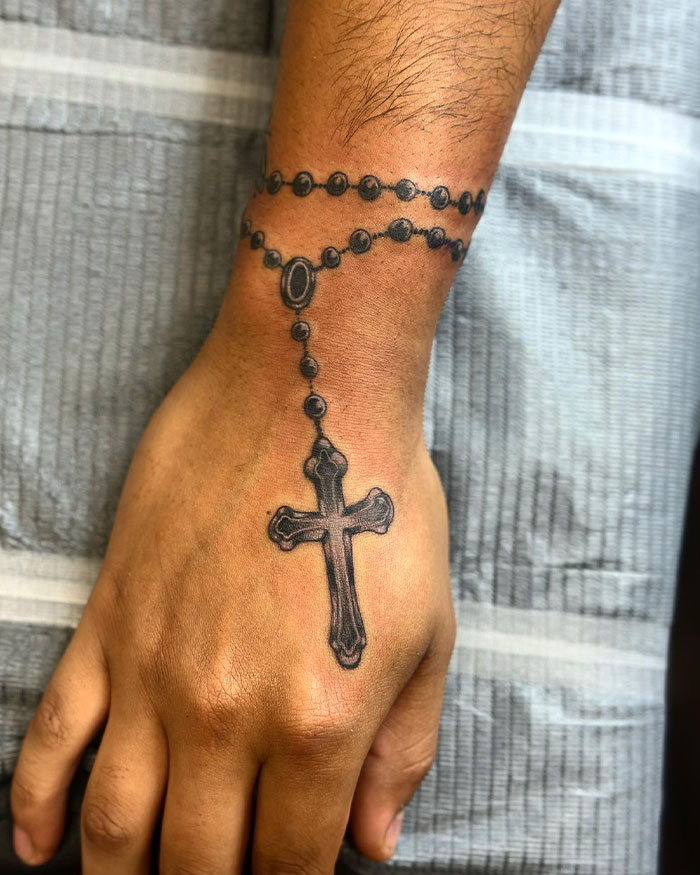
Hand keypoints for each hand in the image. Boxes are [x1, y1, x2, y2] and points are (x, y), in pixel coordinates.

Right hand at [10, 307, 454, 872]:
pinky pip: (54, 734)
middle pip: (201, 862)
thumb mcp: (425, 631)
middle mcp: (225, 716)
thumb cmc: (378, 507)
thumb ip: (402, 749)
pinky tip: (38, 848)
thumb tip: (372, 846)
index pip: (293, 864)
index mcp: (317, 723)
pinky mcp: (111, 624)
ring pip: (117, 824)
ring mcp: (154, 672)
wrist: (305, 399)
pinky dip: (35, 804)